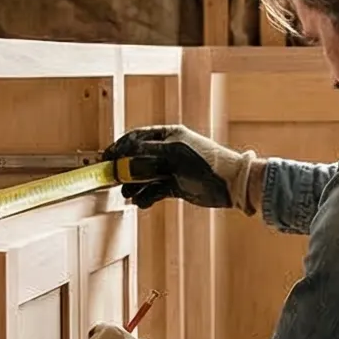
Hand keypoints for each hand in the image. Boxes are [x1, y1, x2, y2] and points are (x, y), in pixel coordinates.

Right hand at [104, 125, 260, 214]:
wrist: (231, 183)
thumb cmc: (206, 162)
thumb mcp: (175, 153)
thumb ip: (148, 154)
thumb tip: (125, 158)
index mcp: (168, 136)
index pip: (137, 138)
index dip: (120, 147)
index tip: (107, 158)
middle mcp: (168, 151)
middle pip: (138, 159)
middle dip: (126, 170)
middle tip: (115, 180)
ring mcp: (171, 169)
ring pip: (145, 177)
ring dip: (135, 185)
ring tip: (129, 194)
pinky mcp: (175, 187)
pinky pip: (154, 191)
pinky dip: (146, 196)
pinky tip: (141, 202)